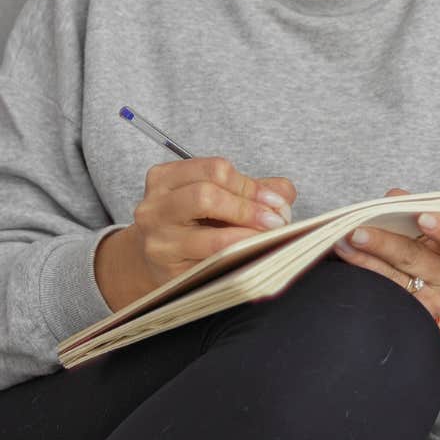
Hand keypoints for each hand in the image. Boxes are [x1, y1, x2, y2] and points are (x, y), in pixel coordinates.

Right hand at [124, 158, 297, 293]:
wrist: (160, 263)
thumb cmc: (194, 227)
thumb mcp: (219, 200)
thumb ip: (252, 190)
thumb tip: (284, 193)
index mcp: (166, 178)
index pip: (215, 170)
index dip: (251, 185)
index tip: (276, 202)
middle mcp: (154, 206)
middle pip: (206, 195)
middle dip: (248, 207)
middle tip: (276, 221)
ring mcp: (158, 238)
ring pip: (208, 232)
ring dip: (247, 233)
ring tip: (269, 236)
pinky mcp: (167, 268)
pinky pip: (209, 259)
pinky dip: (237, 254)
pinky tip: (252, 254)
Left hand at [331, 188, 439, 375]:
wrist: (417, 291)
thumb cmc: (415, 247)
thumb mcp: (417, 228)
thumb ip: (407, 209)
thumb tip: (393, 197)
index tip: (420, 218)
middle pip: (414, 257)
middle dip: (382, 242)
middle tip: (355, 232)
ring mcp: (433, 300)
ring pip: (395, 280)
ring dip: (365, 261)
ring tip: (342, 246)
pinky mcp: (414, 317)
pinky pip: (387, 299)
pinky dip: (366, 282)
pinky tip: (349, 272)